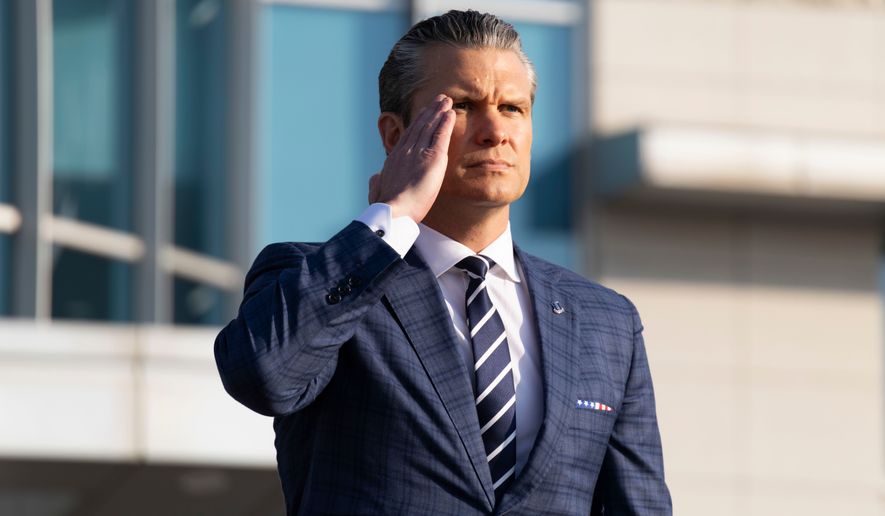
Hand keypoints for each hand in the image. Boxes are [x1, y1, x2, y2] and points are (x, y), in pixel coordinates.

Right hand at [368, 94, 454, 222]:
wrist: (393, 210)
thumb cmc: (385, 206)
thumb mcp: (377, 190)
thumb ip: (377, 182)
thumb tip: (375, 177)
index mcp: (394, 158)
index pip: (408, 136)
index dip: (416, 123)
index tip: (423, 113)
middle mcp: (406, 151)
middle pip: (420, 126)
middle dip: (429, 112)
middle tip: (438, 100)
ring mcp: (418, 152)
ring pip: (430, 127)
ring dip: (438, 112)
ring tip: (446, 100)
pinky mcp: (433, 158)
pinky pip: (440, 136)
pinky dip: (445, 123)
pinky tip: (450, 113)